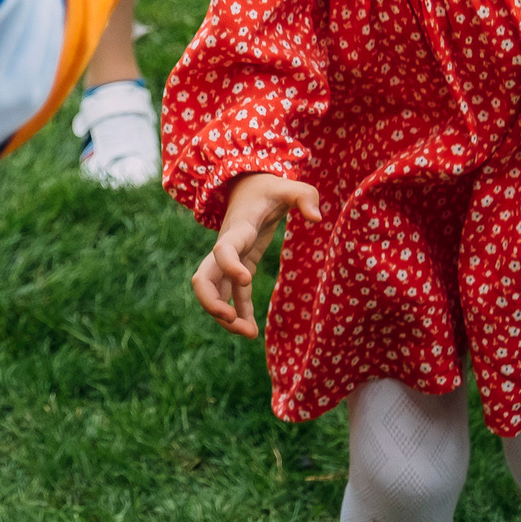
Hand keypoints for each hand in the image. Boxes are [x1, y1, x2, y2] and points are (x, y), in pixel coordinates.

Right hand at [191, 172, 322, 338]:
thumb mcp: (287, 186)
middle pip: (204, 278)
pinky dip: (239, 312)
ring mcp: (229, 259)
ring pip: (215, 292)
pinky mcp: (239, 266)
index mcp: (238, 229)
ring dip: (225, 316)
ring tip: (250, 334)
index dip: (229, 266)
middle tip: (234, 320)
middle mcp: (227, 246)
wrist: (246, 186)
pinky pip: (233, 294)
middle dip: (212, 303)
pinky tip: (253, 330)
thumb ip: (304, 196)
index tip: (247, 280)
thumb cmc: (268, 187)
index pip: (223, 249)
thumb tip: (316, 219)